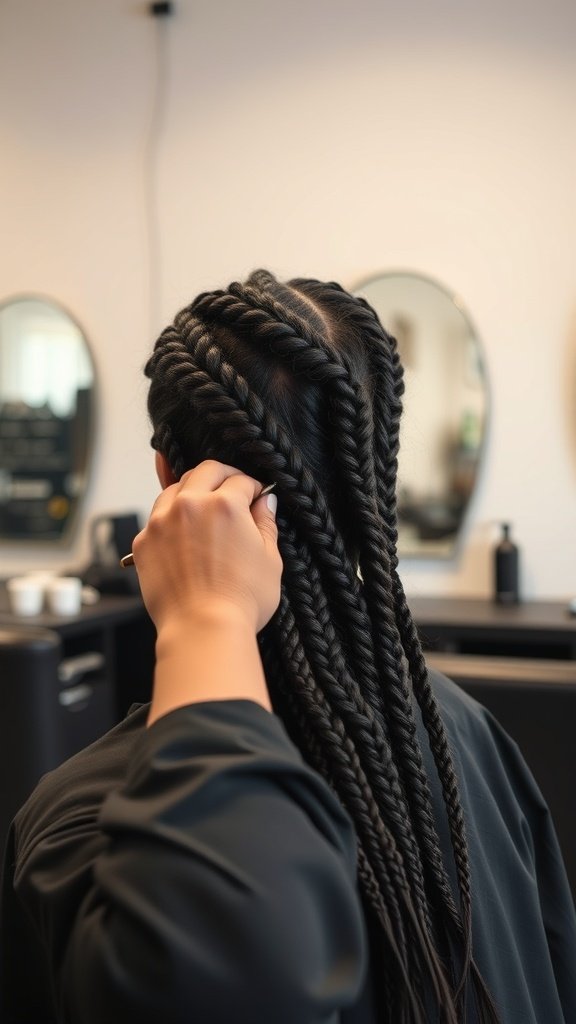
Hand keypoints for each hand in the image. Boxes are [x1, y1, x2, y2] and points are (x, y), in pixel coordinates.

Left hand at [132, 460, 281, 637]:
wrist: (202, 630)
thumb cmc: (241, 601)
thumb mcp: (269, 560)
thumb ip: (266, 523)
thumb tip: (266, 502)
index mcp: (225, 505)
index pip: (242, 481)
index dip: (254, 488)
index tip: (256, 497)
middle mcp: (190, 505)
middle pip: (205, 471)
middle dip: (223, 476)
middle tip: (233, 489)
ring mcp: (161, 522)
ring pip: (174, 488)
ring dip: (192, 491)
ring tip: (204, 508)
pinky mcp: (143, 542)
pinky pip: (156, 518)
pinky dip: (170, 519)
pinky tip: (183, 534)